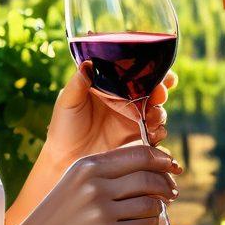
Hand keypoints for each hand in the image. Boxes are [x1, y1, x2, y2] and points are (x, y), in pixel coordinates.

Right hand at [7, 143, 178, 224]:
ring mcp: (99, 208)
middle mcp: (94, 183)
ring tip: (158, 213)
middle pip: (148, 176)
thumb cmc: (55, 218)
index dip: (161, 159)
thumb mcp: (73, 185)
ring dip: (160, 208)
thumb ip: (103, 174)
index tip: (172, 167)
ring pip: (150, 203)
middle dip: (166, 184)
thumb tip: (146, 170)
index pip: (138, 153)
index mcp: (86, 165)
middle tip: (171, 193)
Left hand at [40, 61, 177, 172]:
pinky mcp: (137, 138)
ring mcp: (133, 119)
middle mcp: (125, 100)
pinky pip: (156, 133)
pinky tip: (153, 134)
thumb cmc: (64, 127)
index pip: (134, 73)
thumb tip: (87, 64)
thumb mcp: (68, 102)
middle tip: (159, 95)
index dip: (151, 70)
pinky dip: (159, 132)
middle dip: (160, 90)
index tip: (161, 72)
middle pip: (151, 90)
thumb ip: (78, 83)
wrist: (66, 159)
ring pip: (157, 110)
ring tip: (153, 118)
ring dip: (160, 112)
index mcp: (110, 85)